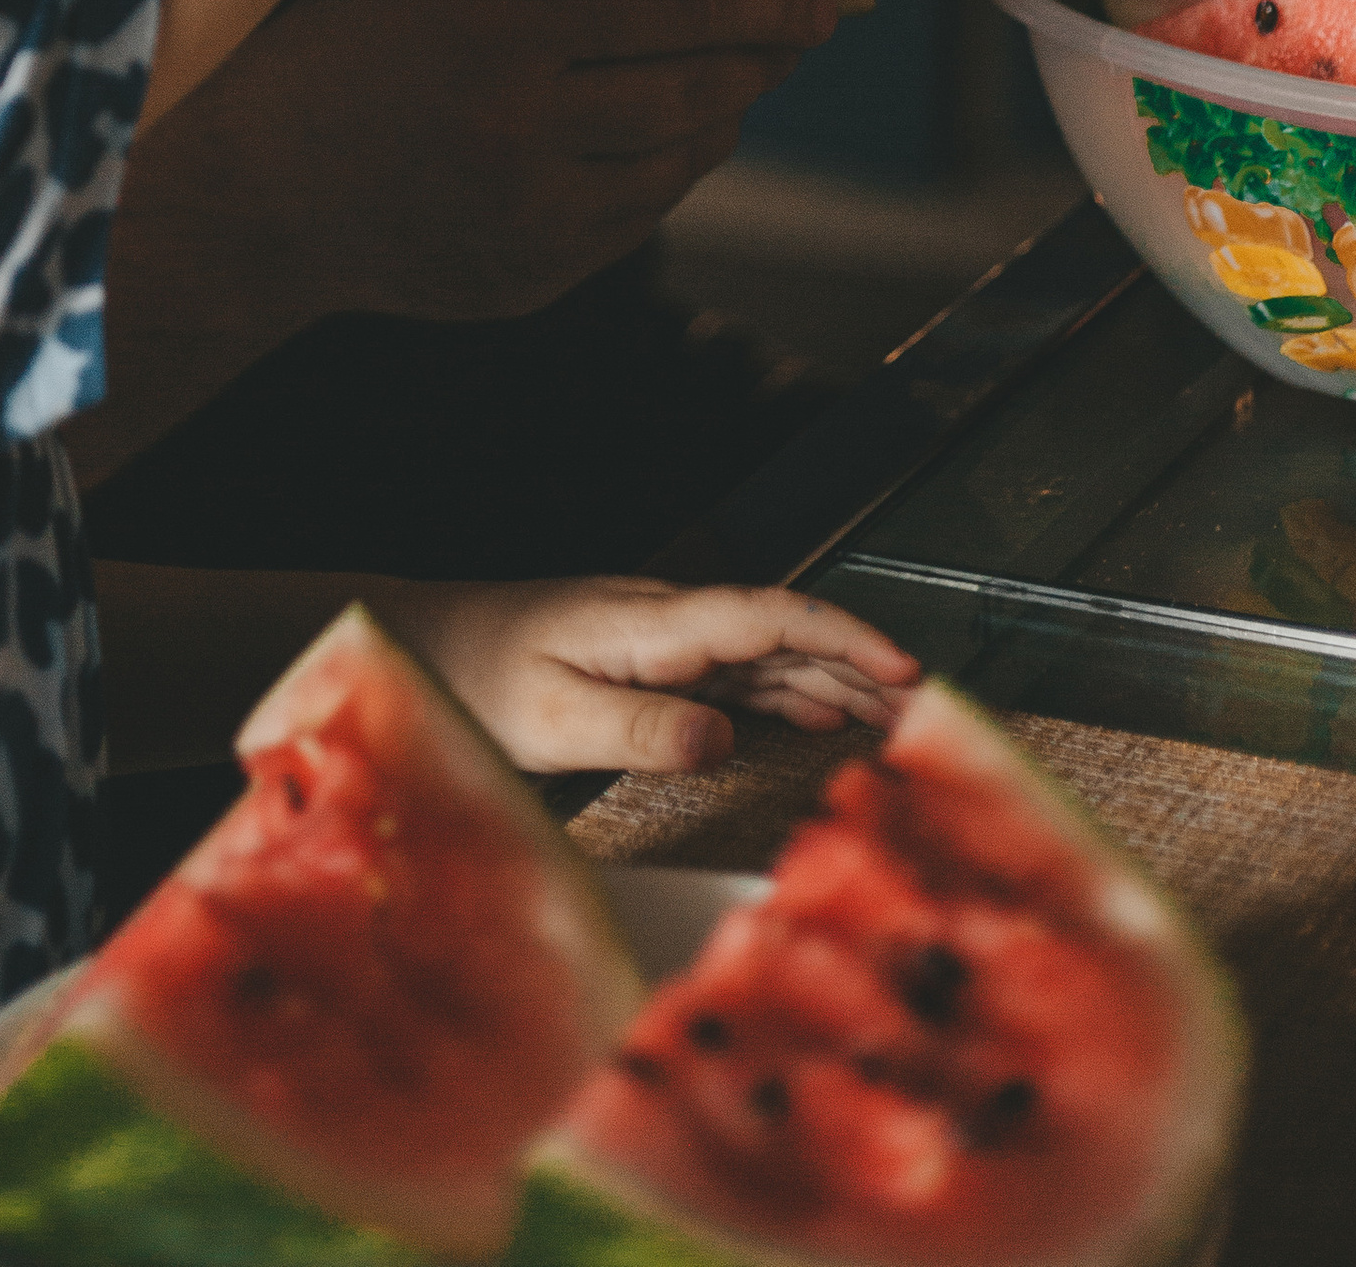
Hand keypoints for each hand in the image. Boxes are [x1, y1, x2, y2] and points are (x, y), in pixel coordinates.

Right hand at [70, 0, 845, 489]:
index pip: (675, 3)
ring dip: (725, 111)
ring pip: (682, 161)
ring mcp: (532, 219)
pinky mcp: (533, 280)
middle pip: (697, 86)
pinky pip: (639, 219)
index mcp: (499, 28)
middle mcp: (524, 129)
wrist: (254, 197)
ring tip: (735, 72)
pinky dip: (666, 171)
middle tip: (802, 22)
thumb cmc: (340, 51)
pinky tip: (659, 135)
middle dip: (764, 50)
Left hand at [365, 572, 919, 773]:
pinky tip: (819, 716)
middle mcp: (668, 619)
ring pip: (768, 650)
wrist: (426, 643)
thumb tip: (725, 739)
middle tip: (930, 709)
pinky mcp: (650, 662)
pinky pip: (738, 671)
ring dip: (833, 675)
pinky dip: (789, 690)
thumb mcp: (554, 716)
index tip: (903, 668)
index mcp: (653, 622)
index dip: (842, 637)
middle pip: (784, 630)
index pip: (768, 616)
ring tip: (897, 716)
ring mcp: (662, 638)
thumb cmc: (479, 676)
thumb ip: (641, 728)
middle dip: (860, 659)